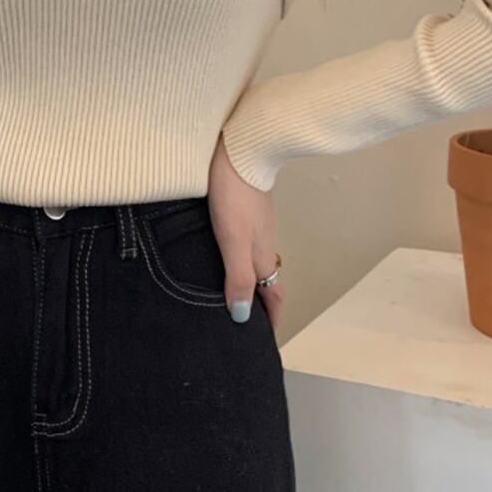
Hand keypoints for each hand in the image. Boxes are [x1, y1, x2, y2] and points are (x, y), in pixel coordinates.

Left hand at [208, 132, 284, 328]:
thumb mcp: (233, 241)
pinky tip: (219, 256)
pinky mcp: (242, 211)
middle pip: (265, 281)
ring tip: (232, 297)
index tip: (264, 340)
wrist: (241, 151)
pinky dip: (237, 260)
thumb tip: (241, 317)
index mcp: (261, 255)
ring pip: (254, 262)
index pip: (272, 295)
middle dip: (260, 305)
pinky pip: (243, 244)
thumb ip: (238, 277)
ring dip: (248, 282)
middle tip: (246, 324)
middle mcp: (261, 243)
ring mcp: (253, 226)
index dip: (270, 319)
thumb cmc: (235, 195)